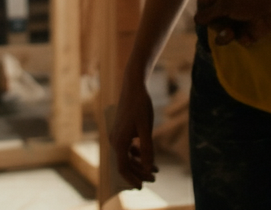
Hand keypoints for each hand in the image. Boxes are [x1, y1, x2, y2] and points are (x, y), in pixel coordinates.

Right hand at [110, 72, 157, 188]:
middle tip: (155, 178)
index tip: (141, 187)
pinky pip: (127, 147)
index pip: (123, 167)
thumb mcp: (146, 127)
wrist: (133, 85)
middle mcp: (114, 140)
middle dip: (140, 172)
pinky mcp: (121, 130)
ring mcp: (116, 135)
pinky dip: (136, 153)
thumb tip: (149, 168)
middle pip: (126, 163)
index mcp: (119, 141)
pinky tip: (147, 154)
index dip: (132, 178)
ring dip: (139, 163)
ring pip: (127, 156)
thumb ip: (147, 148)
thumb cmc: (140, 104)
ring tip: (155, 168)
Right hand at [195, 0, 270, 46]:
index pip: (203, 2)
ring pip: (218, 33)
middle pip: (208, 20)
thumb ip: (209, 12)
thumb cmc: (249, 3)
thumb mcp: (226, 5)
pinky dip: (236, 39)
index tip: (203, 13)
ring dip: (223, 34)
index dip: (201, 8)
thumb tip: (195, 20)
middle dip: (215, 23)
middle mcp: (225, 10)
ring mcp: (233, 22)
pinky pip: (230, 41)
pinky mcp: (241, 35)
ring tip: (232, 32)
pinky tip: (244, 36)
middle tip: (224, 22)